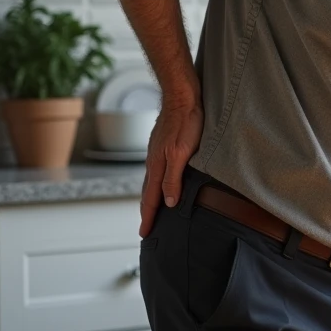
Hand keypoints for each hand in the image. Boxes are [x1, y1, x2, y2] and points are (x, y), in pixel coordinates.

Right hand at [139, 96, 202, 236]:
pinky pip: (158, 169)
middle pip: (149, 192)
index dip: (149, 217)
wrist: (182, 96)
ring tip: (153, 209)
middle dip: (147, 211)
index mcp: (157, 166)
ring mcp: (157, 152)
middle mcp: (154, 161)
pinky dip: (157, 182)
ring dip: (152, 197)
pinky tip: (163, 180)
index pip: (151, 199)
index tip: (145, 234)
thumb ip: (174, 178)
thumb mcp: (182, 153)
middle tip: (146, 227)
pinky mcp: (163, 144)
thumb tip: (168, 202)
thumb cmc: (186, 122)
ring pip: (152, 180)